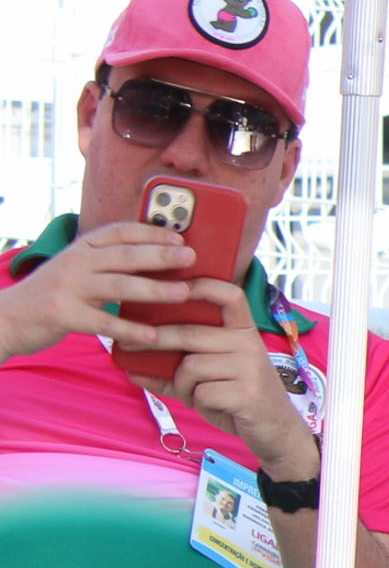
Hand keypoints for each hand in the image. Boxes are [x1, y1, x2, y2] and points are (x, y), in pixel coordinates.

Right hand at [0, 222, 202, 360]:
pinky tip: (152, 335)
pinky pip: (102, 321)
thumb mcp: (77, 269)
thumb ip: (107, 263)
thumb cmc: (54, 294)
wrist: (7, 317)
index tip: (179, 238)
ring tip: (183, 293)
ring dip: (154, 289)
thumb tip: (154, 259)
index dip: (151, 233)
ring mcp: (68, 287)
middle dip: (160, 256)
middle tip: (191, 258)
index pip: (120, 232)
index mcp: (81, 247)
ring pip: (118, 286)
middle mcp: (75, 262)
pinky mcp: (63, 314)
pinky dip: (129, 328)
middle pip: (124, 256)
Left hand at [145, 281, 318, 475]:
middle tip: (128, 345)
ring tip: (190, 393)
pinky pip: (201, 391)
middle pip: (191, 333)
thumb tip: (129, 365)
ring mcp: (251, 368)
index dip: (203, 285)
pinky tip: (206, 404)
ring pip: (191, 366)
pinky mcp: (247, 393)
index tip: (174, 284)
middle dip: (153, 339)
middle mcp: (250, 344)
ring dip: (181, 384)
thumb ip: (179, 364)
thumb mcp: (216, 373)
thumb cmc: (239, 396)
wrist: (275, 430)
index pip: (229, 296)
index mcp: (245, 332)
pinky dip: (195, 400)